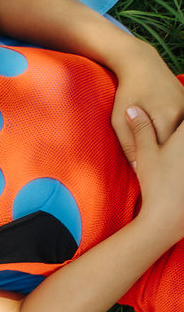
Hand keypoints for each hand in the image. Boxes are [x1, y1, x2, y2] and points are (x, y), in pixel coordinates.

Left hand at [111, 40, 183, 165]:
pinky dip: (177, 137)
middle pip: (176, 146)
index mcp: (166, 118)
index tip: (147, 175)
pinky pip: (183, 128)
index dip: (154, 164)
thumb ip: (128, 144)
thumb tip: (138, 169)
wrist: (142, 65)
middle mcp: (183, 113)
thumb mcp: (118, 121)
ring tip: (162, 157)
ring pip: (181, 138)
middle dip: (165, 157)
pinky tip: (169, 144)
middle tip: (153, 166)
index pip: (163, 152)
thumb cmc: (126, 94)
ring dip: (172, 147)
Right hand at [125, 104, 183, 241]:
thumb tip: (132, 109)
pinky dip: (183, 163)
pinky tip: (180, 169)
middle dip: (180, 127)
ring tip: (175, 159)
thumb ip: (140, 129)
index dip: (181, 108)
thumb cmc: (157, 183)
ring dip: (181, 147)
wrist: (168, 216)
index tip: (181, 95)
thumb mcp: (144, 154)